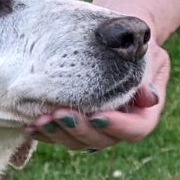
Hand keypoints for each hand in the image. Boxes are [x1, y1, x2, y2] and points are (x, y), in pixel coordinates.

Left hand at [28, 40, 170, 151]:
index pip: (136, 130)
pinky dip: (44, 133)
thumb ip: (146, 76)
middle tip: (62, 114)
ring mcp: (92, 129)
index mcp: (142, 114)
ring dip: (58, 133)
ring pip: (76, 142)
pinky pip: (57, 136)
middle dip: (79, 129)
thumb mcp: (147, 54)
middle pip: (101, 140)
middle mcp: (116, 127)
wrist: (114, 36)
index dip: (118, 127)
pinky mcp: (70, 126)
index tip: (99, 115)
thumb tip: (149, 98)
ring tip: (41, 119)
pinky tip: (30, 126)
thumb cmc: (134, 43)